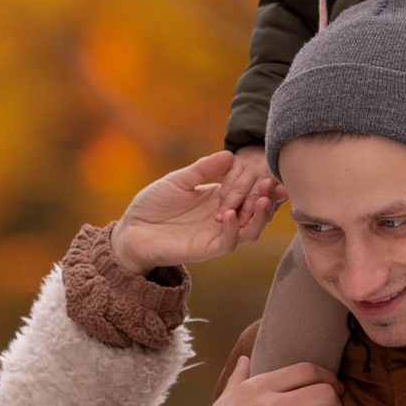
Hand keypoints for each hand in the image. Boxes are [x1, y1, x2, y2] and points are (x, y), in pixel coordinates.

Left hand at [110, 151, 281, 273]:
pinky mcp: (204, 250)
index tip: (273, 171)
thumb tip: (229, 154)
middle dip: (270, 200)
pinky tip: (231, 214)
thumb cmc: (153, 204)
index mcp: (219, 200)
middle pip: (257, 213)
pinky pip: (226, 244)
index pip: (250, 193)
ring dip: (260, 217)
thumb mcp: (179, 180)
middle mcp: (223, 219)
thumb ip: (202, 169)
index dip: (264, 185)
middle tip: (274, 184)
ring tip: (265, 199)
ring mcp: (215, 236)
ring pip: (249, 232)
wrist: (132, 229)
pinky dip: (233, 230)